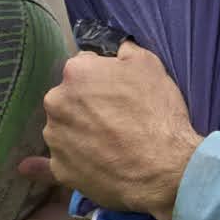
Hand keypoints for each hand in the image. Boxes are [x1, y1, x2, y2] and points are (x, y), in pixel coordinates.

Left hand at [39, 44, 200, 217]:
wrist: (164, 169)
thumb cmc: (157, 113)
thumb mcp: (150, 66)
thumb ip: (127, 51)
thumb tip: (119, 49)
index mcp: (76, 73)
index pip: (83, 66)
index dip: (102, 78)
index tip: (117, 91)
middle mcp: (56, 103)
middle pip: (68, 98)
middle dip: (85, 104)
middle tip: (114, 118)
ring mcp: (55, 139)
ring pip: (64, 129)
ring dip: (78, 131)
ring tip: (108, 144)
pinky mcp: (61, 170)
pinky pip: (63, 161)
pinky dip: (72, 160)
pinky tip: (66, 164)